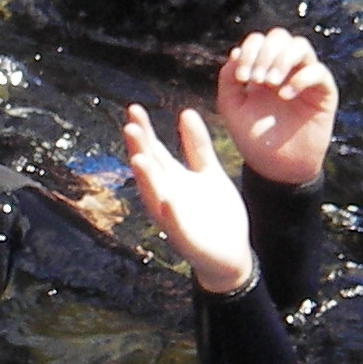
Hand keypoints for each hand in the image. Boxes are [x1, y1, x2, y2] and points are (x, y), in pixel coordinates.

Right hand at [123, 103, 254, 294]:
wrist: (231, 255)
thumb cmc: (216, 215)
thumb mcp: (209, 173)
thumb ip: (197, 146)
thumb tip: (186, 112)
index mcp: (174, 180)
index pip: (155, 151)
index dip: (144, 131)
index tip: (134, 108)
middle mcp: (167, 197)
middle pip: (150, 171)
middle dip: (139, 150)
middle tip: (130, 127)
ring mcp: (175, 220)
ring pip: (155, 199)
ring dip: (147, 181)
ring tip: (139, 160)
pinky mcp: (188, 241)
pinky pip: (177, 228)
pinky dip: (171, 216)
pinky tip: (167, 201)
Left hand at [215, 29, 335, 188]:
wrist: (275, 166)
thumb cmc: (253, 137)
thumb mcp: (232, 107)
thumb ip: (228, 79)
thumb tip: (235, 53)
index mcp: (262, 67)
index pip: (258, 40)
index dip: (249, 50)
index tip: (242, 78)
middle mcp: (285, 68)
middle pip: (279, 36)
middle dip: (265, 53)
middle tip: (257, 80)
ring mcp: (305, 77)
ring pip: (300, 45)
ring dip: (282, 60)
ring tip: (271, 83)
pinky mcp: (323, 92)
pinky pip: (318, 71)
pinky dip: (300, 78)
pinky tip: (285, 95)